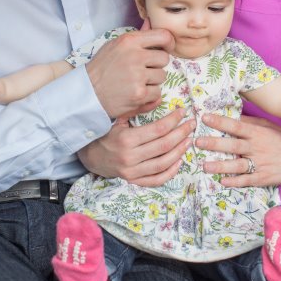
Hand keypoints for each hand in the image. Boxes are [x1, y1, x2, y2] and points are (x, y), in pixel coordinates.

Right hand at [78, 109, 194, 185]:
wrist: (88, 156)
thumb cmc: (104, 134)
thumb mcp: (117, 119)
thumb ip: (136, 110)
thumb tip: (159, 100)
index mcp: (126, 139)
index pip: (158, 129)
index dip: (173, 120)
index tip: (182, 112)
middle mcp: (130, 157)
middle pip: (164, 145)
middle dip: (181, 133)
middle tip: (191, 124)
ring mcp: (132, 172)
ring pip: (163, 163)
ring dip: (180, 151)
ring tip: (188, 140)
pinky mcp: (133, 180)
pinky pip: (156, 179)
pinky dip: (170, 172)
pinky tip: (179, 160)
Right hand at [85, 28, 173, 117]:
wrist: (87, 92)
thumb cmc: (101, 68)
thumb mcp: (115, 45)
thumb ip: (136, 36)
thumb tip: (150, 22)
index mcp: (129, 41)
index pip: (163, 35)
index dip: (169, 43)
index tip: (165, 49)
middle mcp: (135, 56)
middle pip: (164, 58)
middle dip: (157, 65)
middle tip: (143, 70)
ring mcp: (138, 76)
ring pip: (162, 76)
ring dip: (153, 81)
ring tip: (136, 82)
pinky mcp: (139, 94)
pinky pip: (157, 93)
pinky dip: (149, 95)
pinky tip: (136, 93)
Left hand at [196, 113, 280, 187]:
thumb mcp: (268, 126)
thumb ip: (249, 123)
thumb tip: (231, 117)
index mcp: (258, 133)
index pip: (236, 125)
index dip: (220, 121)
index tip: (204, 117)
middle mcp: (258, 148)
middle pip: (233, 145)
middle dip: (214, 143)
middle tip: (197, 142)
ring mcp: (261, 164)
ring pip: (237, 165)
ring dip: (220, 165)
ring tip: (204, 165)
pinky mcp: (264, 178)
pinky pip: (246, 180)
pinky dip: (234, 182)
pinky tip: (222, 181)